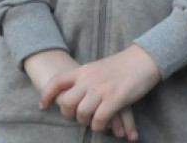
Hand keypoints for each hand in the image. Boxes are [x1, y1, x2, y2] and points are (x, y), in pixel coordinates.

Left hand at [40, 44, 159, 138]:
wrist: (144, 59)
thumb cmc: (123, 66)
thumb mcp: (99, 68)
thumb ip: (87, 79)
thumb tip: (77, 95)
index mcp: (84, 70)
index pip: (58, 81)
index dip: (47, 95)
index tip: (43, 106)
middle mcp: (89, 79)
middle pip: (66, 102)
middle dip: (69, 115)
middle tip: (80, 117)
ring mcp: (101, 89)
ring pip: (81, 114)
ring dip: (87, 122)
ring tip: (96, 122)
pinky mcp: (115, 98)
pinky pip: (99, 121)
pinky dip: (100, 127)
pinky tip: (106, 125)